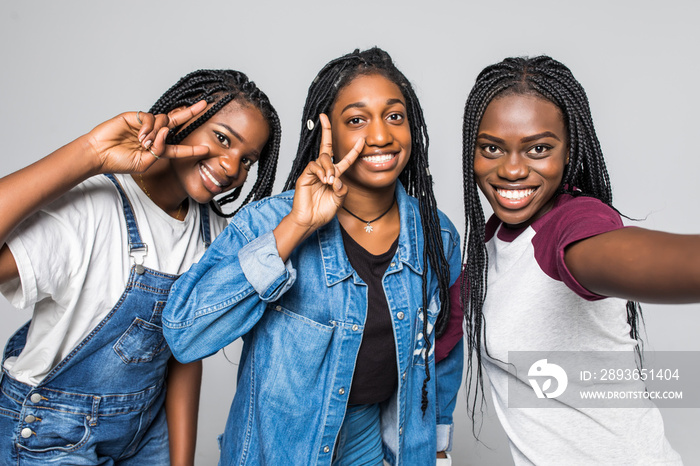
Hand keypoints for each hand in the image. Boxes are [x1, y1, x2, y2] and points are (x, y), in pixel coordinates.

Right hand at [85, 100, 209, 174]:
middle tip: (204, 105)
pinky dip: (149, 127)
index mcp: (157, 150)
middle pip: (176, 122)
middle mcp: (153, 135)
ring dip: (158, 133)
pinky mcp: (135, 117)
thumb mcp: (144, 163)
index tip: (206, 149)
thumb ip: (159, 151)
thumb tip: (167, 133)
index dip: (192, 149)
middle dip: (191, 113)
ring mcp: (144, 125)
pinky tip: (141, 136)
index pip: (178, 148)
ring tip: (144, 143)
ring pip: (163, 121)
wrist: (98, 154)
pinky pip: (150, 117)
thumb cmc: (119, 162)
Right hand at [289, 113, 363, 230]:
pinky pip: (313, 166)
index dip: (354, 150)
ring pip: (323, 158)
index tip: (362, 140)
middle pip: (326, 147)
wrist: (310, 221)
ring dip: (329, 168)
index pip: (345, 159)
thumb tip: (337, 179)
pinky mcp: (305, 176)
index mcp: (335, 176)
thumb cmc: (323, 211)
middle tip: (323, 117)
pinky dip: (320, 171)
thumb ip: (342, 189)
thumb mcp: (339, 200)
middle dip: (326, 130)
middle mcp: (324, 171)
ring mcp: (314, 172)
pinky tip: (323, 180)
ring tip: (329, 181)